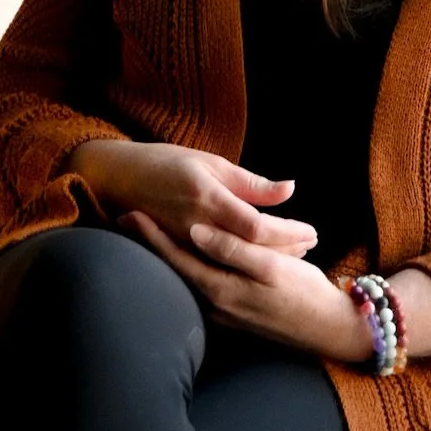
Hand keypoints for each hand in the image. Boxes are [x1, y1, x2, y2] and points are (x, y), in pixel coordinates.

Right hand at [65, 139, 317, 258]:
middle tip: (311, 244)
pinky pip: (220, 268)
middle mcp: (197, 227)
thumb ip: (249, 182)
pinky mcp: (181, 256)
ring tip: (296, 252)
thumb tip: (288, 190)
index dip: (288, 232)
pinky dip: (245, 264)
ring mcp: (188, 247)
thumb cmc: (167, 162)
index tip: (311, 231)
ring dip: (270, 258)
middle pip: (252, 252)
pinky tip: (263, 259)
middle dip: (286, 250)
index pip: (257, 228)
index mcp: (207, 199)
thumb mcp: (210, 163)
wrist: (119, 179)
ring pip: (238, 264)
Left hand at [126, 211, 374, 360]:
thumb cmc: (305, 293)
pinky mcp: (235, 314)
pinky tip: (184, 254)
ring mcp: (225, 313)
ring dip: (166, 255)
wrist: (332, 330)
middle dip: (151, 244)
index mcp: (222, 290)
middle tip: (126, 217)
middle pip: (175, 269)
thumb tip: (195, 231)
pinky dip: (187, 267)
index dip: (152, 235)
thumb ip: (232, 249)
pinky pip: (202, 286)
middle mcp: (216, 305)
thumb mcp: (271, 266)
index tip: (131, 213)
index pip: (176, 258)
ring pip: (186, 278)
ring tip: (145, 231)